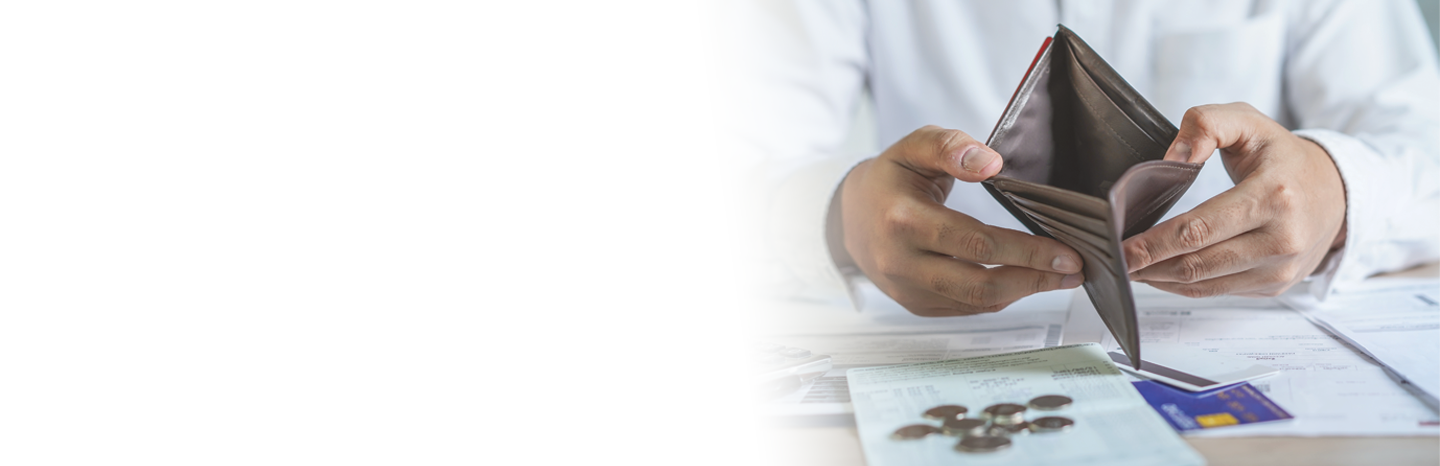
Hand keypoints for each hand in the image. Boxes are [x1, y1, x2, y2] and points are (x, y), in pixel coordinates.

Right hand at [826, 125, 1083, 315]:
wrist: (848, 216)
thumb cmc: (889, 179)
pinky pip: (965, 308)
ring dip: (1023, 291)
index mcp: (903, 220)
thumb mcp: (913, 147)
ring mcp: (906, 289)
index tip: (1065, 250)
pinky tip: (1024, 281)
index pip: (974, 242)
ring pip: (975, 303)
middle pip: (979, 284)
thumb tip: (992, 163)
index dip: (1025, 251)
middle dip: (1034, 279)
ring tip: (1060, 277)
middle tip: (1074, 269)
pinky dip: (999, 297)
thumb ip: (950, 147)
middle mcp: (901, 261)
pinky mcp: (914, 305)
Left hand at [1124, 103, 1346, 297]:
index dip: (1154, 243)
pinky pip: (1219, 291)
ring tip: (1131, 268)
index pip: (1199, 229)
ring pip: (1204, 284)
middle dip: (1148, 265)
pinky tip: (1161, 273)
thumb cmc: (1283, 156)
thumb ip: (1207, 124)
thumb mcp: (1248, 122)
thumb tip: (1173, 157)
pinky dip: (1184, 285)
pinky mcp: (1276, 285)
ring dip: (1160, 279)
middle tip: (1114, 260)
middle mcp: (1282, 238)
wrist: (1336, 191)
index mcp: (1274, 195)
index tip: (1121, 247)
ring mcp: (1281, 268)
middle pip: (1197, 263)